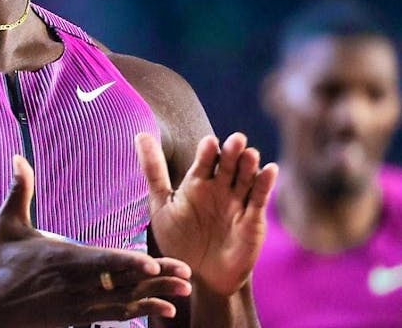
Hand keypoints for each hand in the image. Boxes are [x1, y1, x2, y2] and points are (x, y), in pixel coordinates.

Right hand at [0, 155, 193, 326]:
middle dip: (156, 279)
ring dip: (155, 297)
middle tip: (186, 275)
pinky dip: (139, 312)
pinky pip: (114, 315)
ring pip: (123, 302)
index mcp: (61, 260)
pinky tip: (161, 309)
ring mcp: (77, 304)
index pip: (100, 263)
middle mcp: (74, 285)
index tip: (152, 263)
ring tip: (183, 293)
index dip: (127, 263)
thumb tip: (17, 157)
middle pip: (121, 283)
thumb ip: (19, 191)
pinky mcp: (76, 317)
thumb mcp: (5, 224)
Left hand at [135, 132, 278, 296]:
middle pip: (229, 164)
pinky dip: (266, 183)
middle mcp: (220, 187)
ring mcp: (238, 201)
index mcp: (197, 182)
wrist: (198, 277)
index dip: (208, 151)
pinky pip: (260, 198)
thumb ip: (154, 170)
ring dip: (250, 164)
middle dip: (232, 152)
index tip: (209, 143)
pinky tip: (270, 170)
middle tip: (235, 140)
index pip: (205, 160)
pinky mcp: (253, 218)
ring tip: (250, 154)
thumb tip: (140, 133)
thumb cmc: (177, 240)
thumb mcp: (161, 205)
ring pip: (246, 177)